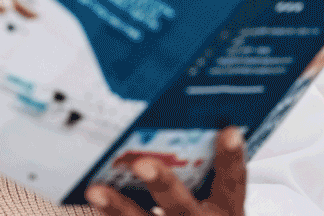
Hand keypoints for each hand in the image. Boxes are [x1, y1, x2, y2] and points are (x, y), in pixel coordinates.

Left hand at [84, 127, 246, 215]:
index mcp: (225, 209)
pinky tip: (91, 198)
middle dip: (162, 184)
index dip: (231, 158)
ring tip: (95, 191)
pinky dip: (109, 213)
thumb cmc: (198, 212)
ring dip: (118, 207)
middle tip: (142, 164)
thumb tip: (174, 117)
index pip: (232, 183)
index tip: (228, 132)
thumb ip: (202, 165)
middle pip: (181, 205)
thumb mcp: (216, 198)